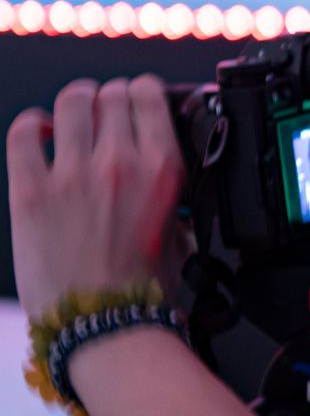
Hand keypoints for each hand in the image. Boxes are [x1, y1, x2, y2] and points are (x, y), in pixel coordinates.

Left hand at [6, 75, 185, 320]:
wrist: (105, 325)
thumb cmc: (145, 287)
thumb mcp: (179, 226)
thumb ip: (169, 186)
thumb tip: (156, 160)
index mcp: (163, 168)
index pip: (148, 94)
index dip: (141, 91)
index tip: (137, 99)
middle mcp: (120, 162)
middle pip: (110, 93)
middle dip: (108, 97)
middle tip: (105, 112)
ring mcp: (73, 175)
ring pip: (71, 102)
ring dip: (74, 103)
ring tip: (72, 116)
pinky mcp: (32, 192)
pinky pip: (24, 133)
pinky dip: (31, 125)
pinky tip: (39, 134)